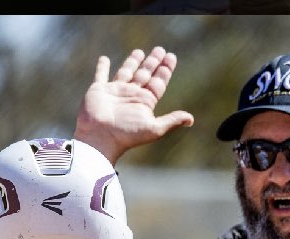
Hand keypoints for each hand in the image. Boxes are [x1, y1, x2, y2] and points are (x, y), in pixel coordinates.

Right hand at [74, 46, 194, 164]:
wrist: (101, 137)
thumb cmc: (127, 134)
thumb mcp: (154, 128)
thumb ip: (171, 121)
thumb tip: (191, 119)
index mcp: (145, 102)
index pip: (158, 82)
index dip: (165, 70)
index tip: (171, 57)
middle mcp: (131, 95)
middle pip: (145, 74)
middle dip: (153, 62)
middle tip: (160, 49)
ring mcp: (115, 92)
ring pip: (126, 72)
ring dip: (132, 62)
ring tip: (140, 51)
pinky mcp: (99, 90)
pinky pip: (101, 75)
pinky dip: (102, 67)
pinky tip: (104, 59)